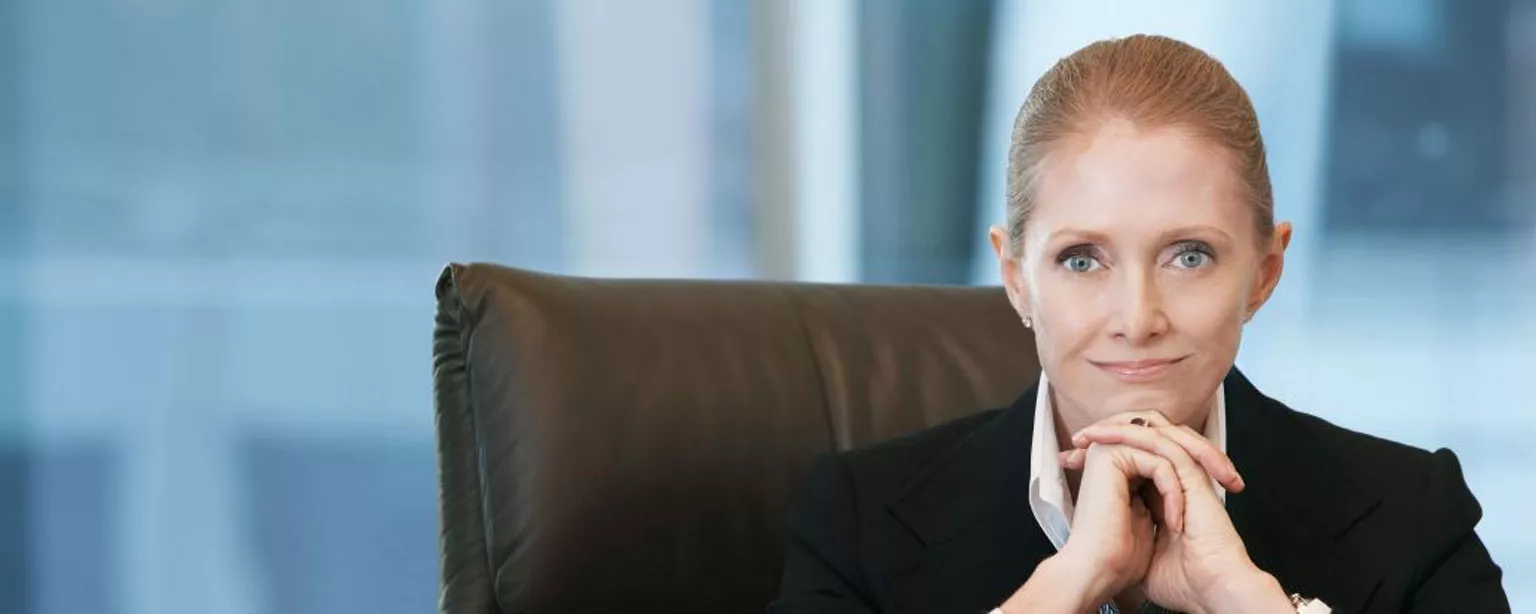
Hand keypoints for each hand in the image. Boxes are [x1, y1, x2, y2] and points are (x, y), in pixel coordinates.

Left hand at [1064, 412, 1290, 613]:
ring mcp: (1187, 475)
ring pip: (1150, 434)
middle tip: (1077, 442)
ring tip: (1086, 434)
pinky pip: (1159, 441)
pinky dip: (1129, 434)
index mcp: (1168, 500)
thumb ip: (1131, 534)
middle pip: (1142, 443)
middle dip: (1107, 436)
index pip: (1135, 465)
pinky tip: (1103, 435)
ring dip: (1115, 429)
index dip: (1104, 458)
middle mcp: (1178, 483)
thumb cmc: (1185, 583)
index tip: (1072, 462)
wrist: (1210, 591)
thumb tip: (1108, 537)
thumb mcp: (1144, 553)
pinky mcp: (1192, 473)